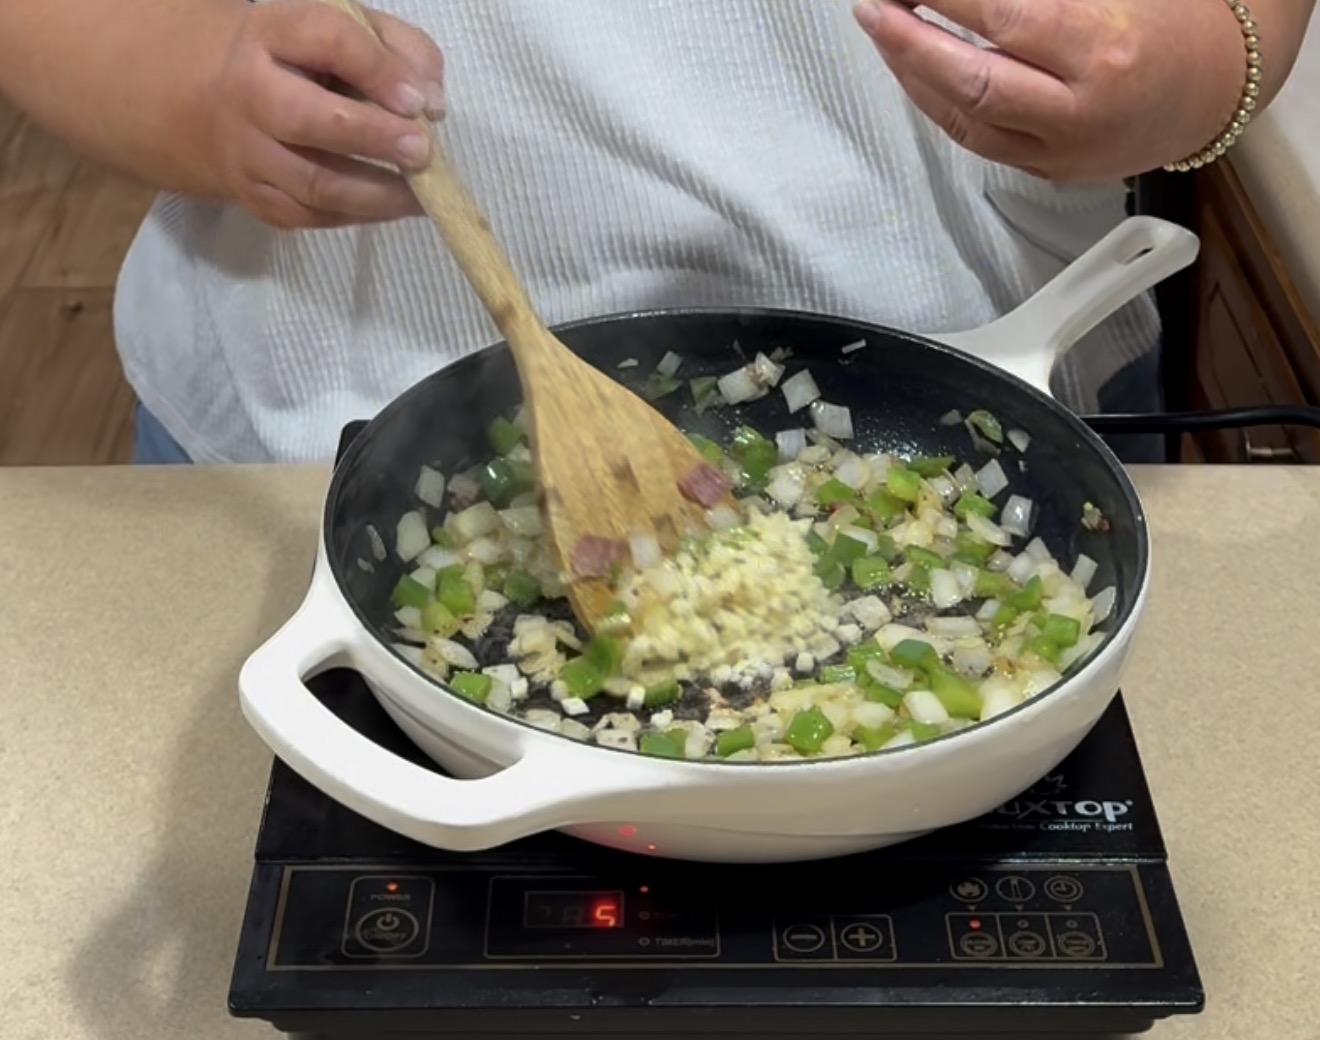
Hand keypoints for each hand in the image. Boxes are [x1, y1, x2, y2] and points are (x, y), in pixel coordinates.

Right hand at [211, 0, 444, 228]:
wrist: (225, 101)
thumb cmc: (310, 63)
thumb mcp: (353, 33)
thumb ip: (401, 52)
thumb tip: (431, 106)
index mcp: (274, 33)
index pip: (327, 40)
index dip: (377, 70)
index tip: (419, 102)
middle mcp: (249, 91)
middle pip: (304, 118)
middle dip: (371, 137)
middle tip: (422, 152)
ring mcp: (248, 151)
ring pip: (313, 183)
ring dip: (377, 194)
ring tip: (422, 195)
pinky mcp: (257, 198)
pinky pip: (313, 217)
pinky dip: (361, 215)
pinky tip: (392, 206)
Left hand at [853, 0, 1248, 180]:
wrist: (1216, 89)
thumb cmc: (1171, 21)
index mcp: (1104, 50)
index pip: (1002, 17)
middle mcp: (1079, 111)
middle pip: (971, 80)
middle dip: (908, 42)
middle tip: (874, 5)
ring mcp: (1060, 150)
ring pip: (963, 119)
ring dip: (911, 74)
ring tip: (883, 31)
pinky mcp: (1047, 171)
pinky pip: (975, 139)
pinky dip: (937, 103)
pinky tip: (915, 71)